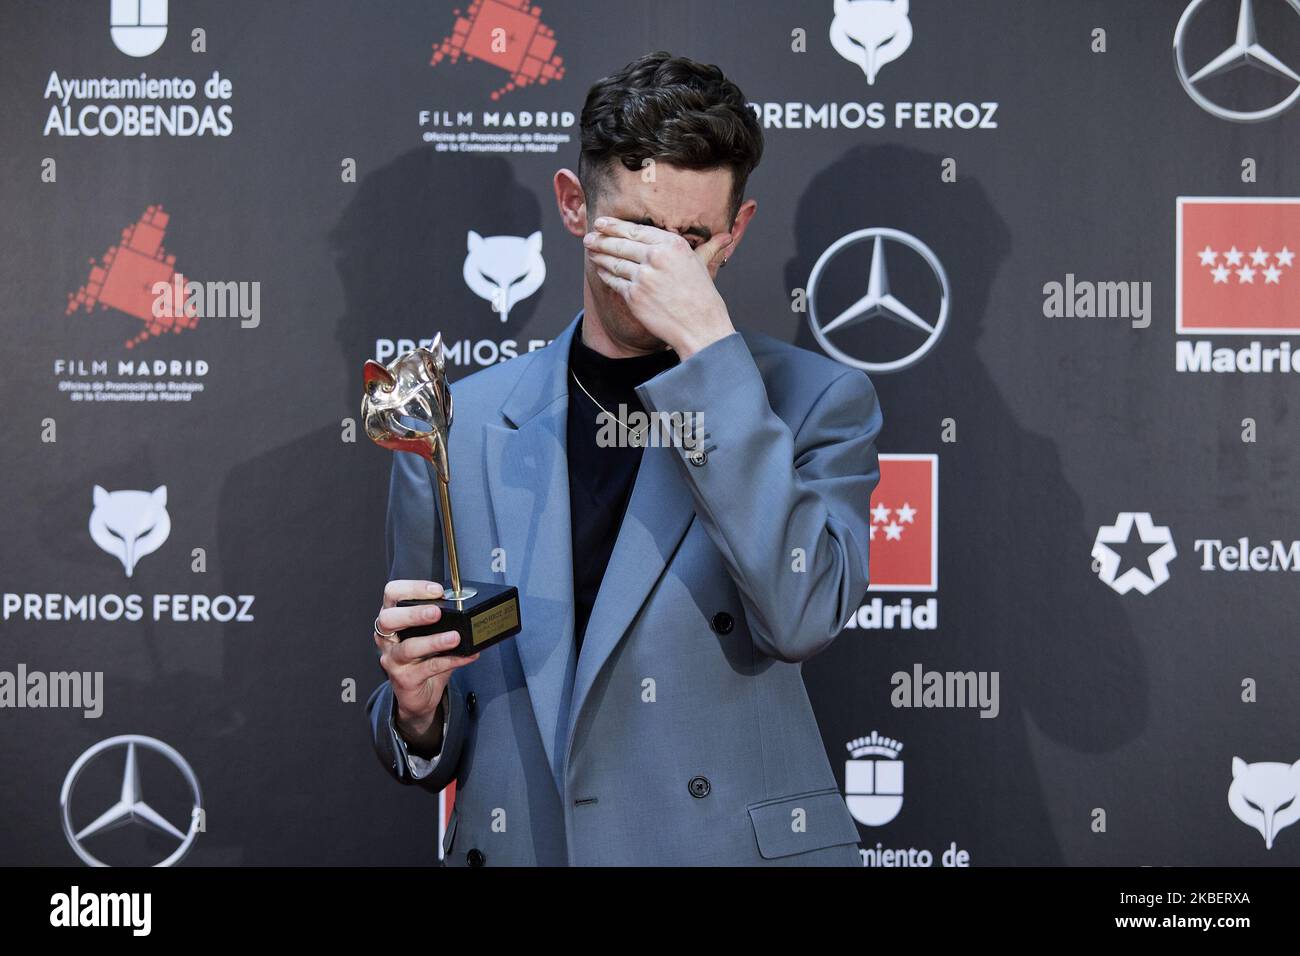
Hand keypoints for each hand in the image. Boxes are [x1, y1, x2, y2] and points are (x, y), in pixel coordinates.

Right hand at [374, 579, 479, 753]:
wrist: (417, 695)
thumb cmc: (423, 659)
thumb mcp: (429, 634)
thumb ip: (442, 621)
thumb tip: (469, 607)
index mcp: (392, 619)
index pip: (392, 594)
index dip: (412, 588)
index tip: (436, 590)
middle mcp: (387, 638)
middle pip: (388, 619)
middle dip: (414, 614)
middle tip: (437, 613)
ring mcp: (393, 660)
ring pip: (409, 648)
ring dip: (434, 641)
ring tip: (455, 637)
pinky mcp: (405, 679)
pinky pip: (429, 668)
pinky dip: (451, 660)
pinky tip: (466, 656)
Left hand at [584, 216, 734, 358]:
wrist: (700, 328)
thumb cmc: (704, 298)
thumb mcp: (704, 267)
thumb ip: (708, 248)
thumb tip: (726, 237)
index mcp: (673, 245)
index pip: (637, 230)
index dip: (615, 225)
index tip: (602, 222)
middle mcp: (656, 257)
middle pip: (621, 243)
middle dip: (601, 239)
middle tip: (588, 237)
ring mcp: (643, 277)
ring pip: (614, 262)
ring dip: (599, 255)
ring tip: (590, 250)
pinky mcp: (634, 296)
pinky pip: (614, 281)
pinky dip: (605, 275)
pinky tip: (600, 270)